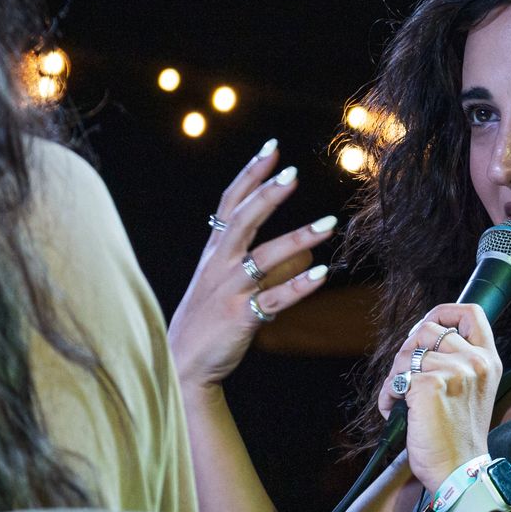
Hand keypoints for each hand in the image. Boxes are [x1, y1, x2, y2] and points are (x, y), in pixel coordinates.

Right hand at [167, 140, 337, 390]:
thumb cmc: (207, 319)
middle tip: (294, 174)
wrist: (181, 363)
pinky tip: (323, 274)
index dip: (251, 175)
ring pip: (263, 258)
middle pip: (243, 221)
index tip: (272, 149)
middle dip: (267, 195)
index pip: (231, 204)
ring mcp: (228, 290)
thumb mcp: (223, 283)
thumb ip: (257, 264)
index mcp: (215, 252)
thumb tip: (302, 255)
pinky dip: (298, 287)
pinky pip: (272, 300)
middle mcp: (219, 265)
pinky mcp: (239, 317)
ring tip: (329, 225)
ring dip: (298, 240)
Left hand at [377, 303, 501, 491]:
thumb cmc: (460, 437)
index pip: (470, 314)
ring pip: (406, 353)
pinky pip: (395, 379)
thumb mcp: (472, 391)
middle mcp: (475, 361)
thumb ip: (458, 363)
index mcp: (488, 361)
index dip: (444, 311)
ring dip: (396, 376)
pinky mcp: (429, 385)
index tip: (428, 325)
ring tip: (400, 400)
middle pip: (428, 328)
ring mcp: (453, 371)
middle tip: (405, 376)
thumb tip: (422, 340)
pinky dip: (387, 396)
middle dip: (407, 349)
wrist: (460, 471)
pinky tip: (394, 411)